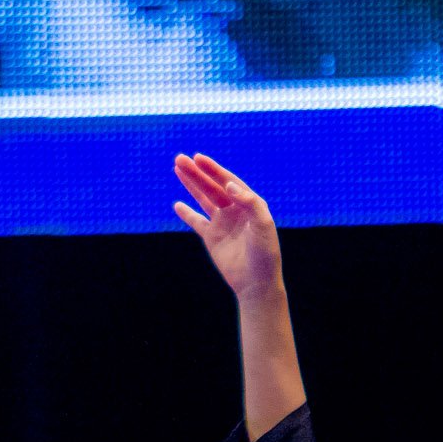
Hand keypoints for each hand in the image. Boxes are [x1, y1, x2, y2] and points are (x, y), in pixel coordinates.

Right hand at [174, 153, 282, 302]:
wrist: (256, 283)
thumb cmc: (264, 254)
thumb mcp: (263, 225)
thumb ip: (249, 202)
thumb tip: (228, 185)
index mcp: (249, 204)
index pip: (228, 181)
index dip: (213, 169)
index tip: (199, 158)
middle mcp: (236, 210)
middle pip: (213, 186)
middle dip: (197, 173)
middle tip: (180, 159)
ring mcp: (223, 223)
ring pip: (204, 199)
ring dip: (191, 185)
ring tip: (177, 169)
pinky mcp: (212, 238)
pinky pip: (197, 222)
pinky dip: (187, 214)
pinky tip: (177, 205)